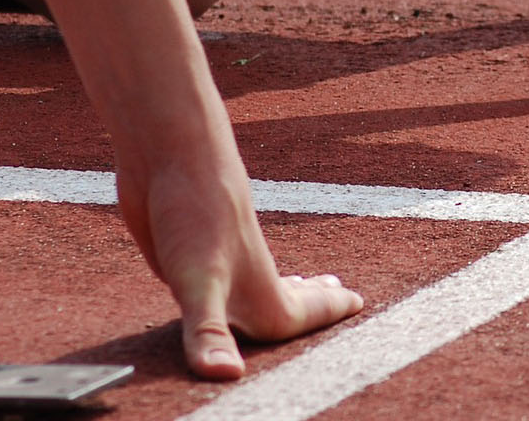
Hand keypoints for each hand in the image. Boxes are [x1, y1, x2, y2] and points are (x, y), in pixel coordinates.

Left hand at [119, 157, 362, 378]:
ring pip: (252, 287)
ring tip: (298, 281)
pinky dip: (230, 285)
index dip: (328, 315)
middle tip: (339, 291)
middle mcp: (241, 278)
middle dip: (313, 301)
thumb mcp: (198, 281)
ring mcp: (215, 263)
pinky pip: (216, 280)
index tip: (361, 303)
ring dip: (278, 289)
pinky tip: (219, 275)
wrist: (168, 150)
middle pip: (287, 298)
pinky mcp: (183, 252)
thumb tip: (226, 379)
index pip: (301, 316)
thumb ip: (209, 333)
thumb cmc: (195, 210)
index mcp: (258, 292)